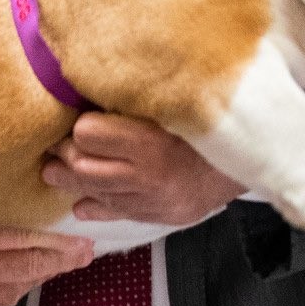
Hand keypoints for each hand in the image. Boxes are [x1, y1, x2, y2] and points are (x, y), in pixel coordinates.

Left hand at [42, 113, 241, 224]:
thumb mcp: (172, 102)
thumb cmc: (208, 121)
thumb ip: (136, 99)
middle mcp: (148, 175)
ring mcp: (152, 200)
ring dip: (70, 180)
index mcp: (150, 140)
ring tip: (54, 169)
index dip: (79, 124)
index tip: (76, 117)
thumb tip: (93, 90)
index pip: (88, 134)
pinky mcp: (158, 215)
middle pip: (84, 167)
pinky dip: (94, 206)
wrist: (250, 159)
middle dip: (65, 155)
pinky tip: (81, 202)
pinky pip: (116, 213)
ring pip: (95, 192)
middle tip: (54, 144)